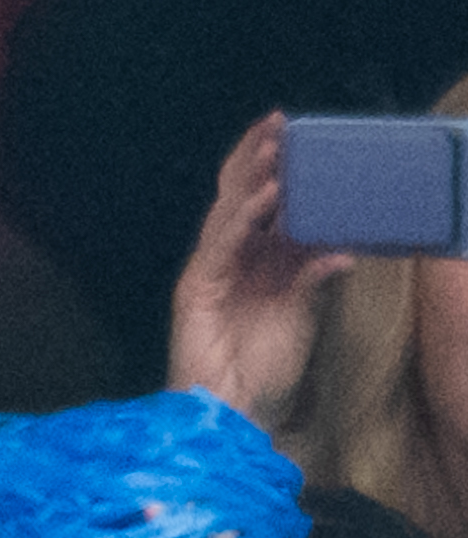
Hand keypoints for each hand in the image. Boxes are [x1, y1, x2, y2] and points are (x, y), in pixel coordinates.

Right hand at [169, 113, 352, 417]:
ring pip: (228, 213)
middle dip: (258, 159)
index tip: (299, 135)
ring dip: (250, 178)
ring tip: (274, 146)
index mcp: (258, 263)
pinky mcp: (196, 288)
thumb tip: (341, 248)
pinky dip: (242, 219)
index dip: (279, 169)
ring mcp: (211, 272)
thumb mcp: (302, 318)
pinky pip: (221, 244)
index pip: (266, 205)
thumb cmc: (264, 373)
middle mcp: (233, 261)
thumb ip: (314, 280)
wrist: (231, 415)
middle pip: (240, 197)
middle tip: (280, 122)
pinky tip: (264, 198)